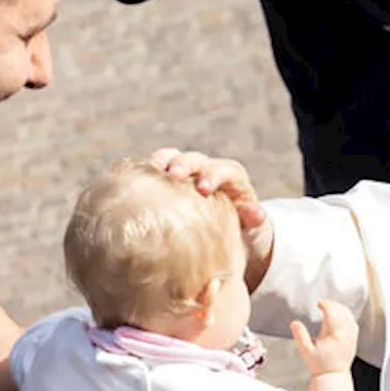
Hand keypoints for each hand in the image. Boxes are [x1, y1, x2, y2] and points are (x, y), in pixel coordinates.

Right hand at [149, 148, 265, 230]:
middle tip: (172, 175)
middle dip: (184, 164)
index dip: (213, 175)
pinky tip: (130, 180)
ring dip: (160, 162)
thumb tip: (259, 216)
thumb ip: (254, 219)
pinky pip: (155, 171)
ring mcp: (186, 174)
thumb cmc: (242, 230)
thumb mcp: (253, 226)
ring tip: (148, 170)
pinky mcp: (167, 181)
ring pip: (172, 158)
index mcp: (231, 179)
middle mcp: (207, 170)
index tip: (203, 188)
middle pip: (195, 159)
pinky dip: (144, 171)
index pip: (224, 170)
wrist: (227, 232)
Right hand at [290, 300, 358, 375]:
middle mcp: (346, 333)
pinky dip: (346, 316)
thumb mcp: (306, 351)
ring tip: (330, 307)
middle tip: (323, 304)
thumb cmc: (321, 366)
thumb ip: (300, 336)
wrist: (333, 376)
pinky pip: (352, 322)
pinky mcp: (353, 339)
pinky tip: (340, 316)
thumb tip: (295, 323)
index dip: (325, 304)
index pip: (333, 312)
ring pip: (349, 315)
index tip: (319, 303)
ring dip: (339, 309)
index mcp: (336, 334)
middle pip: (342, 311)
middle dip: (332, 305)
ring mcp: (351, 336)